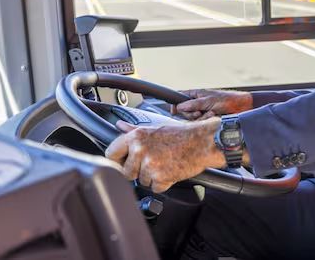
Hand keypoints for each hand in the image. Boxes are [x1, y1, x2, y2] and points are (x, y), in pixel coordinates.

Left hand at [104, 119, 224, 192]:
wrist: (203, 142)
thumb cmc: (182, 135)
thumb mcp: (155, 128)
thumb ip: (134, 130)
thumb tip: (119, 126)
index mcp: (136, 136)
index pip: (111, 153)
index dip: (117, 160)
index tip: (123, 162)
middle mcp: (140, 150)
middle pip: (126, 172)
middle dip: (138, 171)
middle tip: (153, 162)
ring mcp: (150, 165)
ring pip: (142, 181)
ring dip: (153, 177)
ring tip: (166, 163)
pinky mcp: (161, 178)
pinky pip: (155, 188)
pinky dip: (164, 183)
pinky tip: (171, 170)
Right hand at [173, 89, 252, 119]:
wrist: (241, 108)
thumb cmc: (227, 100)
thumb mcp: (208, 100)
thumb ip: (193, 104)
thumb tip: (179, 106)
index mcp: (196, 94)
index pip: (180, 97)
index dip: (176, 104)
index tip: (174, 110)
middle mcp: (198, 103)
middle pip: (184, 111)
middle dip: (192, 113)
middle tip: (200, 111)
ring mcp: (202, 111)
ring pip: (192, 119)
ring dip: (201, 117)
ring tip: (211, 113)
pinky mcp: (207, 119)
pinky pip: (200, 123)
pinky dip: (206, 121)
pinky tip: (214, 117)